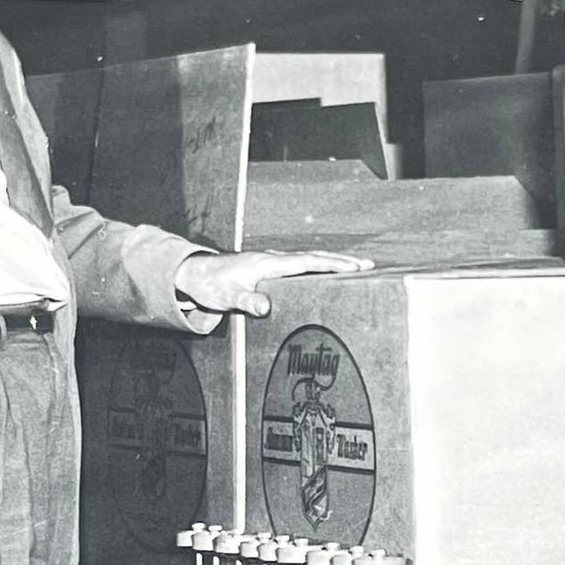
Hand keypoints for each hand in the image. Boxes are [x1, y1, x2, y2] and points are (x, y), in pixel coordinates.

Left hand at [175, 250, 371, 318]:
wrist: (196, 275)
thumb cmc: (212, 286)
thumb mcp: (227, 298)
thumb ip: (247, 302)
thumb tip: (265, 307)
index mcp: (268, 264)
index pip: (306, 262)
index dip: (331, 265)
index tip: (353, 268)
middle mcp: (274, 260)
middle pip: (314, 257)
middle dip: (342, 261)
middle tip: (368, 266)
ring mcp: (273, 263)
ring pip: (310, 259)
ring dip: (333, 263)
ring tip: (358, 268)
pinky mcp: (271, 269)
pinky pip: (301, 265)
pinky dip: (319, 266)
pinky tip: (329, 274)